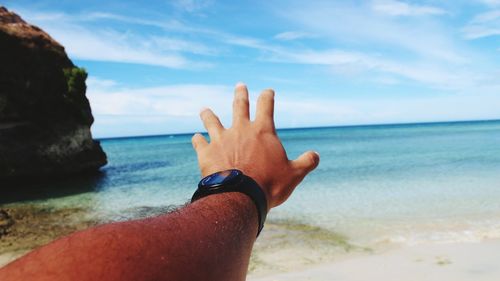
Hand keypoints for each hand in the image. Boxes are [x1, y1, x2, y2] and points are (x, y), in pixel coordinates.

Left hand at [192, 83, 319, 209]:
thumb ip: (306, 163)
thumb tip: (316, 155)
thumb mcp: (294, 174)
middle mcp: (240, 130)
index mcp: (263, 131)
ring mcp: (221, 139)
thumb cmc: (269, 185)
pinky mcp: (206, 153)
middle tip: (240, 86)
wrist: (239, 197)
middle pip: (239, 106)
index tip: (268, 91)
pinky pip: (200, 143)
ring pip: (213, 121)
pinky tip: (196, 138)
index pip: (266, 106)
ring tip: (204, 110)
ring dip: (209, 114)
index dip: (268, 96)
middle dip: (241, 94)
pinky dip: (198, 140)